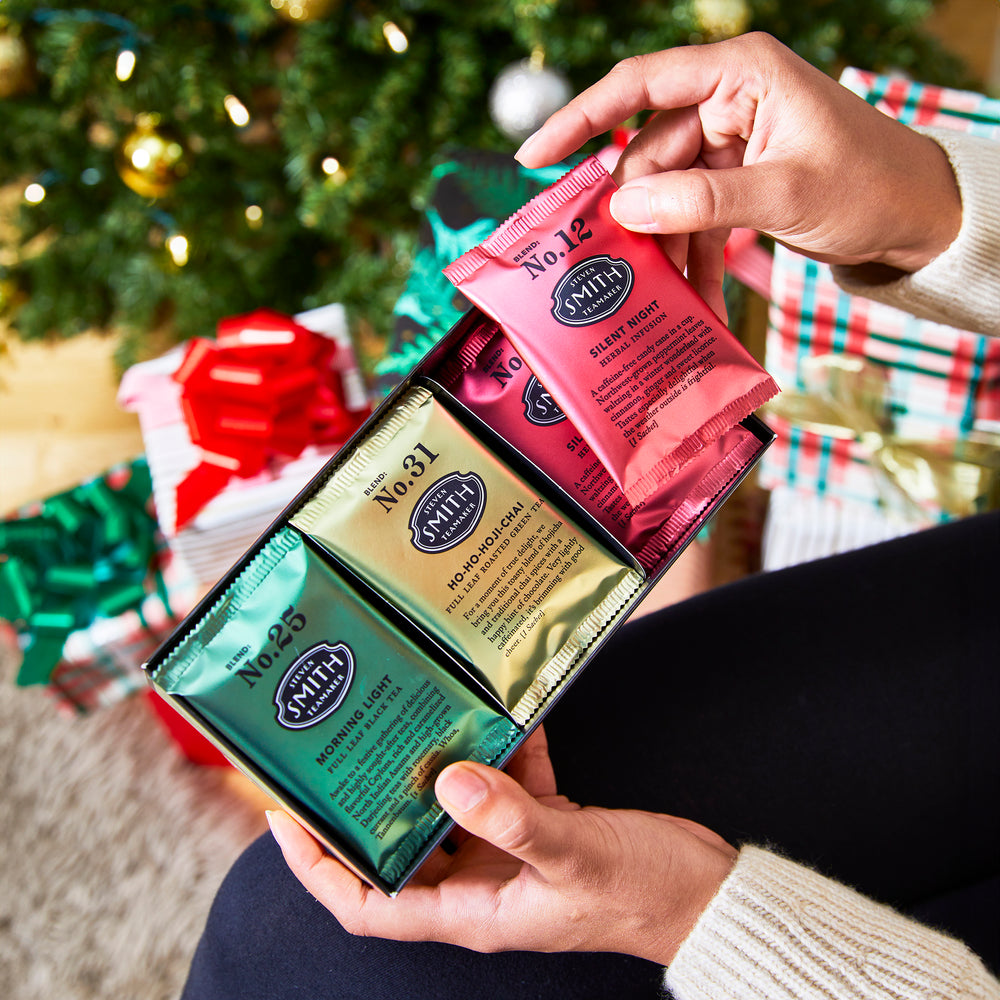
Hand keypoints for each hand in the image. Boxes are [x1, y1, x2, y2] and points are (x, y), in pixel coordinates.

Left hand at [267, 727, 736, 965]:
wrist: (705, 890)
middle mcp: (480, 880)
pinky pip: (507, 779)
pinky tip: (498, 706)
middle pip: (400, 846)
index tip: (288, 817)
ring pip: (450, 806)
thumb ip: (512, 821)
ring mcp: (510, 850)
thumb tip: (448, 780)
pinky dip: (500, 747)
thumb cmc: (642, 893)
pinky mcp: (543, 821)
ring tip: (410, 713)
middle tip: (342, 749)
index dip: (319, 868)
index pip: (369, 902)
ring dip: (433, 766)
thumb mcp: (573, 856)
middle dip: (368, 804)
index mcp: (471, 909)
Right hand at [515, 32, 960, 320]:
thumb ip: (702, 201)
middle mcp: (729, 101)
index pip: (640, 86)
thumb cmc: (870, 186)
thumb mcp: (785, 194)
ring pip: (667, 192)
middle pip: (649, 153)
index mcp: (740, 75)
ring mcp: (731, 143)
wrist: (918, 219)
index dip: (580, 120)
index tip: (534, 158)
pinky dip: (688, 254)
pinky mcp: (737, 180)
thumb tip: (624, 209)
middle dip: (630, 211)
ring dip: (659, 243)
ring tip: (647, 289)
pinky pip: (694, 216)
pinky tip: (687, 294)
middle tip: (605, 261)